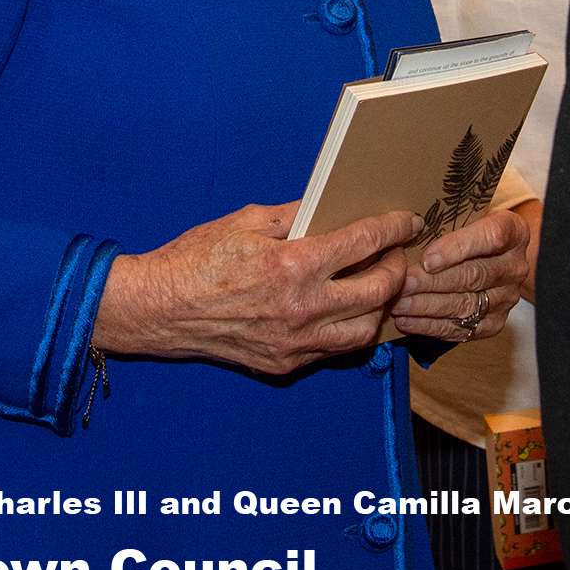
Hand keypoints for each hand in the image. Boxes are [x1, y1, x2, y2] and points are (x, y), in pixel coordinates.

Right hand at [93, 202, 421, 375]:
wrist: (161, 309)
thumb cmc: (198, 258)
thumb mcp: (246, 220)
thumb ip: (295, 214)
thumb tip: (330, 205)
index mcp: (294, 264)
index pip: (364, 244)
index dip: (394, 229)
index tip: (408, 221)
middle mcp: (303, 308)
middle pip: (378, 291)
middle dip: (396, 268)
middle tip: (395, 255)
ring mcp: (296, 342)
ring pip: (365, 330)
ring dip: (379, 306)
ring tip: (375, 286)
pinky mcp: (285, 364)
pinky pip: (334, 350)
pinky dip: (347, 330)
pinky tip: (344, 311)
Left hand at [391, 206, 530, 342]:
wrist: (493, 256)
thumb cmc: (470, 229)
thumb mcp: (466, 214)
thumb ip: (446, 218)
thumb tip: (406, 225)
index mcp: (514, 231)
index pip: (491, 237)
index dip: (458, 248)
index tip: (427, 258)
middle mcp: (515, 266)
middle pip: (474, 275)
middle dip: (433, 281)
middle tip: (403, 281)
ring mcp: (507, 298)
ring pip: (465, 304)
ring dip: (427, 305)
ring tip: (399, 303)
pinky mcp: (494, 323)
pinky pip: (461, 329)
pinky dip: (431, 326)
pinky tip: (407, 321)